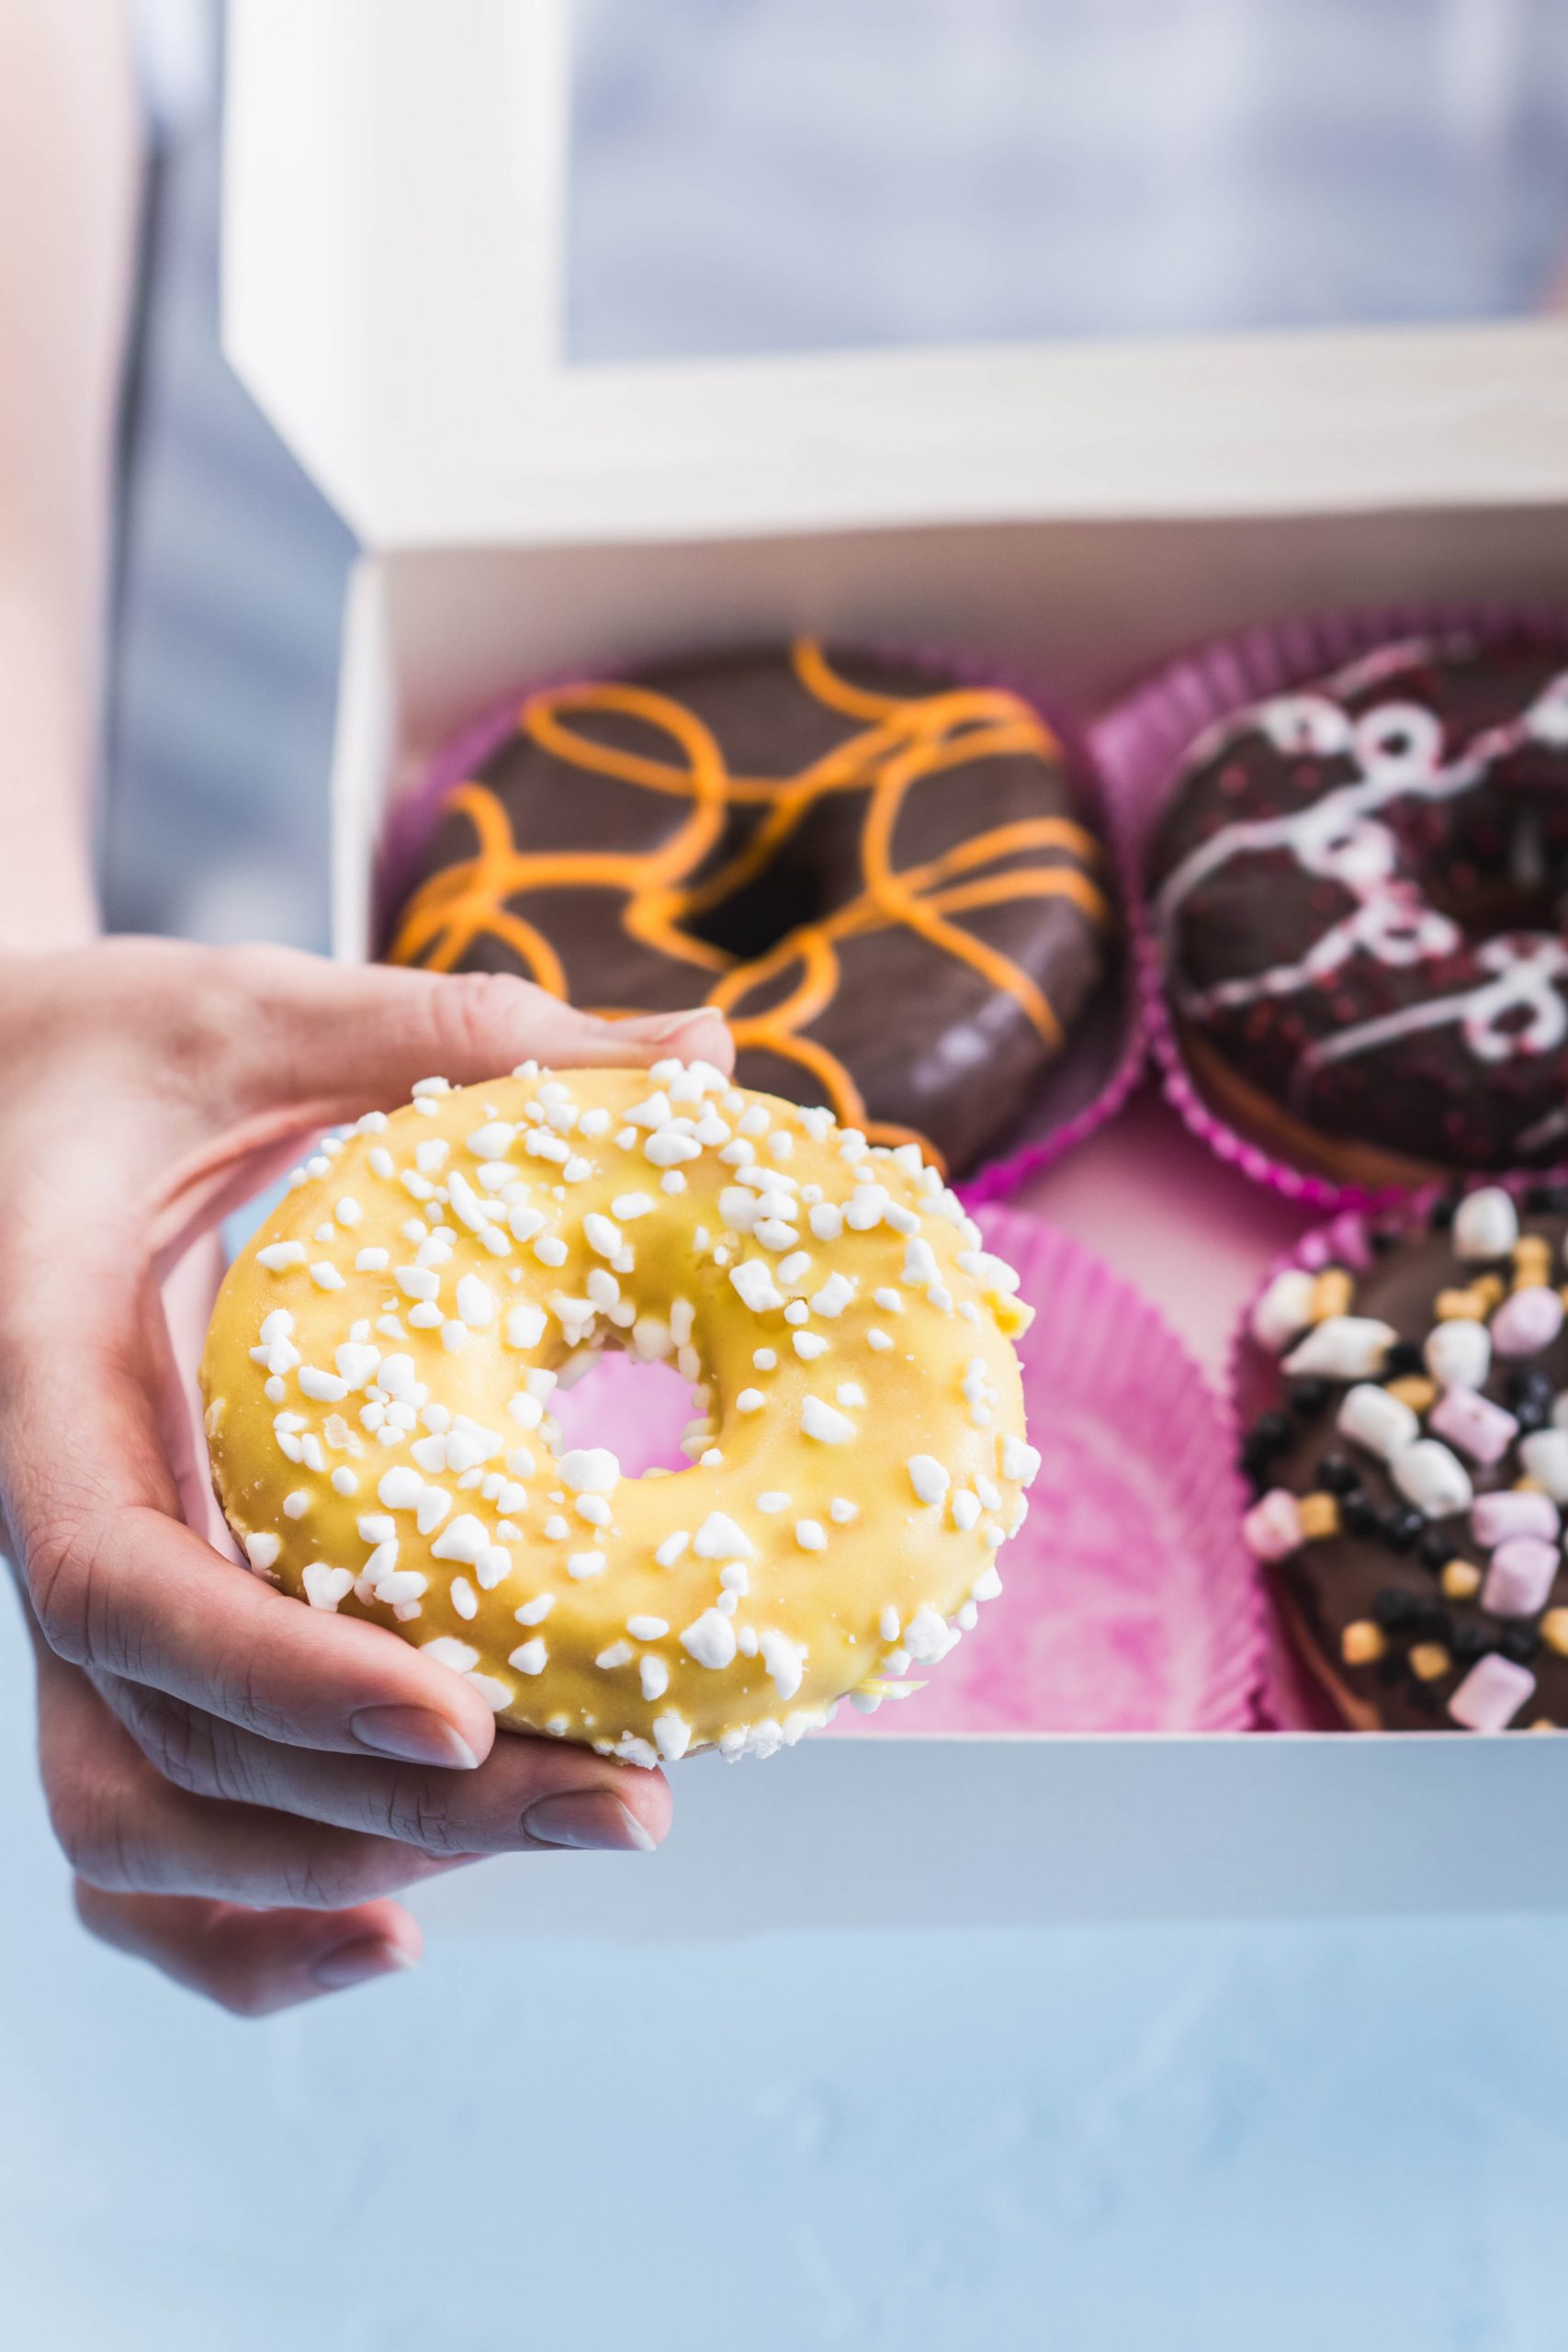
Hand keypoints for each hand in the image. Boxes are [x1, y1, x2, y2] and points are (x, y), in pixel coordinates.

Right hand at [0, 937, 730, 2012]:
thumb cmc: (114, 1050)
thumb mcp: (265, 1014)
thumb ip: (459, 1035)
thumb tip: (710, 1052)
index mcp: (53, 1376)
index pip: (125, 1580)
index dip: (285, 1675)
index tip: (464, 1720)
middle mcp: (52, 1515)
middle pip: (172, 1750)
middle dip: (393, 1810)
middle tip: (628, 1803)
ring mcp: (80, 1595)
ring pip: (139, 1828)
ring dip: (341, 1871)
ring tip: (572, 1827)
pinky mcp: (126, 1627)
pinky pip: (137, 1826)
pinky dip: (239, 1923)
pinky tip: (398, 1926)